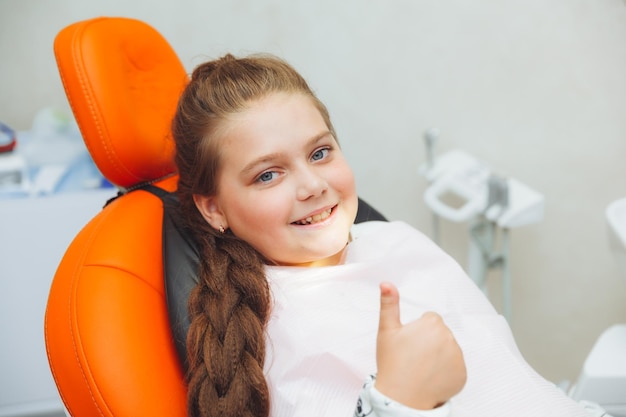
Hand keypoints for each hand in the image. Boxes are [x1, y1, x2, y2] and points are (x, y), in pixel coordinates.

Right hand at [374, 282, 466, 409]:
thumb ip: (389, 304)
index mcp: (432, 324)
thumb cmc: (392, 362)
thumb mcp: (387, 330)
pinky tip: (431, 377)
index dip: (418, 331)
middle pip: (441, 334)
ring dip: (439, 357)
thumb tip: (386, 283)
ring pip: (448, 351)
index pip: (430, 320)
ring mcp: (457, 357)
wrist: (401, 396)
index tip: (409, 343)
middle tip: (414, 357)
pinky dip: (446, 373)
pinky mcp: (462, 375)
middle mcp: (449, 338)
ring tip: (422, 368)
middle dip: (430, 342)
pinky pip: (455, 368)